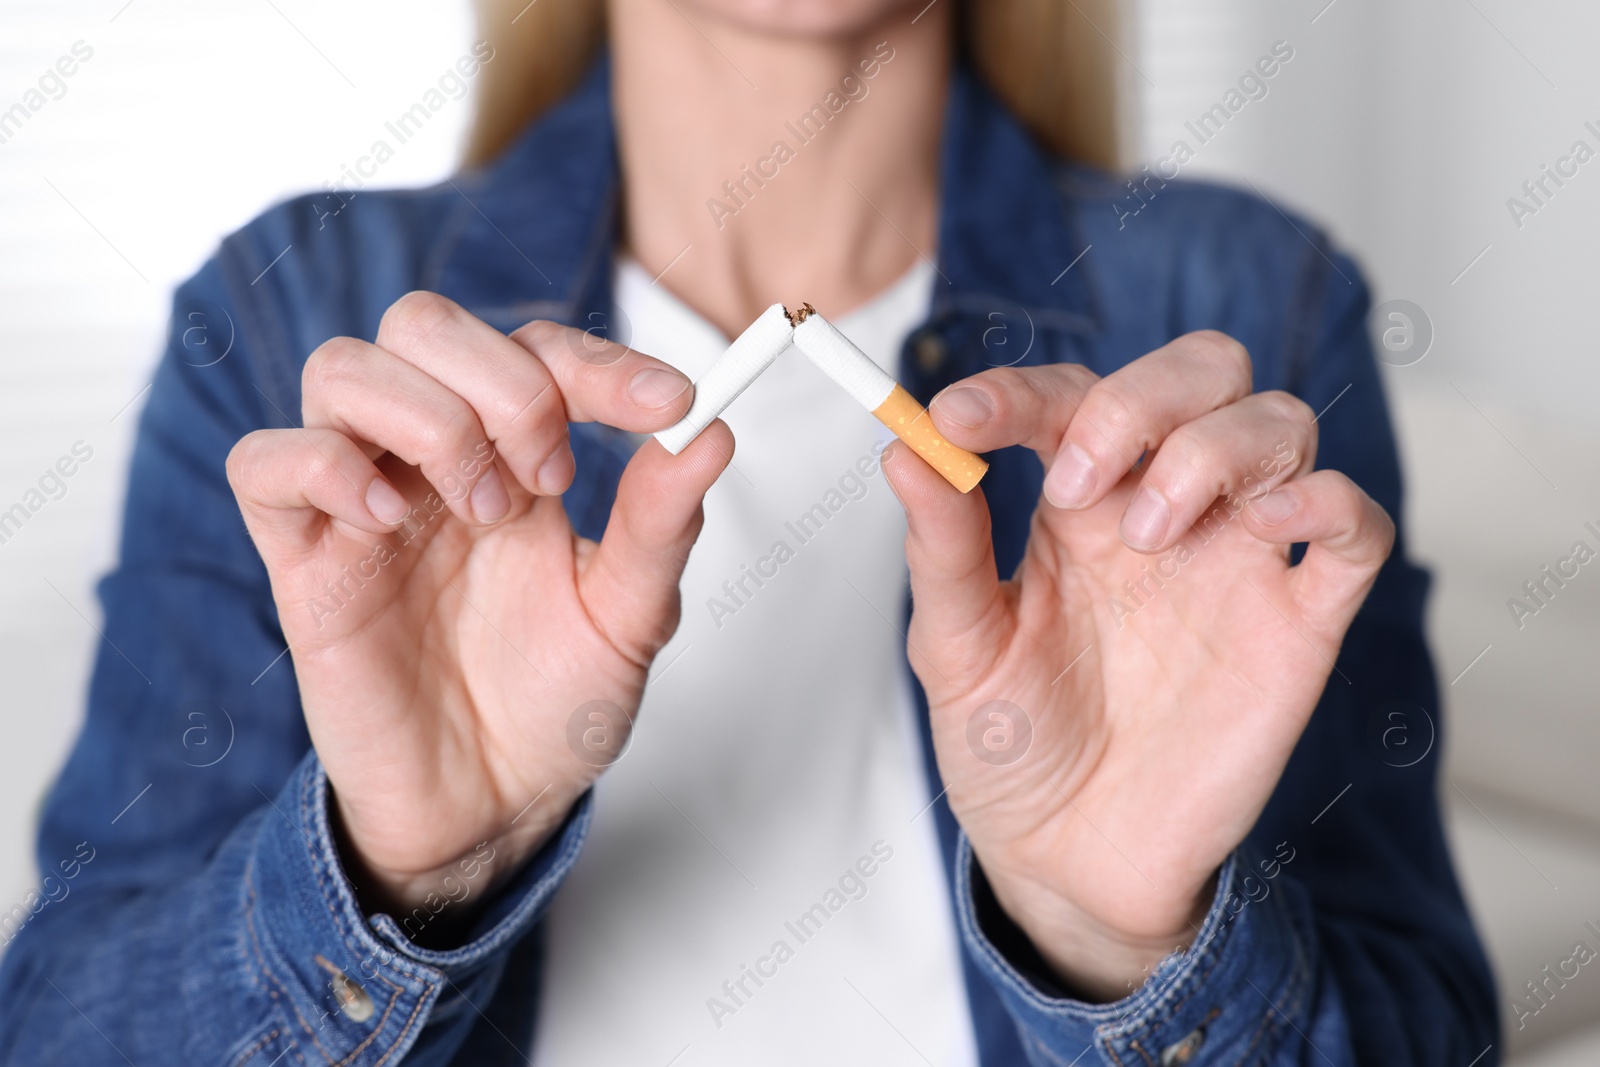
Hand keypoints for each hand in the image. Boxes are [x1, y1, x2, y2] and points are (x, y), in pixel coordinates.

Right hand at [227, 291, 730, 923]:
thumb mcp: (630, 616)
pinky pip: (265, 464)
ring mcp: (362, 503)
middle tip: (550, 477)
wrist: (491, 806)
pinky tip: (386, 519)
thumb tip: (714, 433)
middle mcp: (433, 462)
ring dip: (428, 418)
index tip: (669, 405)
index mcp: (516, 458)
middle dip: (503, 383)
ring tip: (481, 510)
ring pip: (342, 368)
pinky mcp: (303, 560)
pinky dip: (323, 465)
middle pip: (424, 324)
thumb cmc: (553, 704)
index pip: (537, 350)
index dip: (600, 361)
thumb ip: (662, 524)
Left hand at [881, 332, 1392, 999]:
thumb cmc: (1013, 747)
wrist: (1071, 860)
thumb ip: (942, 550)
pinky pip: (1356, 528)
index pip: (1067, 398)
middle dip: (1141, 397)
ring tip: (1148, 535)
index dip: (1015, 391)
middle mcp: (1163, 509)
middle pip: (1200, 374)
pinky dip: (1330, 499)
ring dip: (1214, 449)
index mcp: (1075, 503)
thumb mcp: (959, 650)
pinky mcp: (1298, 623)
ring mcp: (1237, 559)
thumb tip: (901, 447)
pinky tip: (1271, 522)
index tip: (959, 421)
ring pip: (1278, 425)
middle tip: (1077, 483)